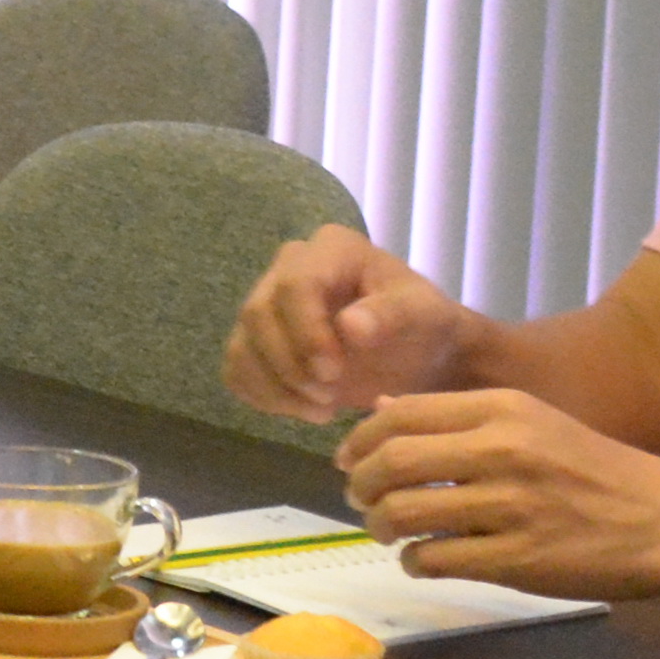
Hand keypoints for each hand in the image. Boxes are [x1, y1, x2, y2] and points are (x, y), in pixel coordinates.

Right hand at [225, 226, 480, 423]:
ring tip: (322, 408)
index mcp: (332, 249)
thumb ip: (390, 316)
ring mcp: (267, 301)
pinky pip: (236, 369)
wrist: (417, 352)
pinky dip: (264, 396)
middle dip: (289, 365)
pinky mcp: (256, 339)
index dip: (305, 332)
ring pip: (242, 345)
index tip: (333, 373)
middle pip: (257, 314)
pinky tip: (304, 408)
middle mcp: (289, 266)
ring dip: (276, 387)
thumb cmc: (423, 325)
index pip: (295, 284)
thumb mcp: (422, 315)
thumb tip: (350, 326)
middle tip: (328, 397)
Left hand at [331, 388, 659, 602]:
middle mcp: (502, 450)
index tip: (349, 461)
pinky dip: (414, 562)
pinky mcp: (517, 560)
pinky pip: (434, 559)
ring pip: (404, 513)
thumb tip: (381, 409)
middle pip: (391, 463)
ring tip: (389, 532)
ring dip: (381, 527)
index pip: (399, 414)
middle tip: (362, 501)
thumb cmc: (592, 470)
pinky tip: (423, 559)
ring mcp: (510, 506)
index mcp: (501, 409)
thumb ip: (457, 417)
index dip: (360, 441)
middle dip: (361, 486)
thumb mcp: (530, 421)